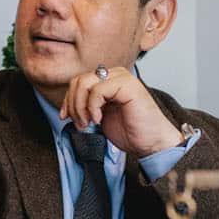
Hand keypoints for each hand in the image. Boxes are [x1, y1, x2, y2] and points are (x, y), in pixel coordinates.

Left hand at [59, 65, 182, 157]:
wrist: (152, 143)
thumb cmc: (131, 132)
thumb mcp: (100, 117)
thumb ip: (87, 106)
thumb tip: (67, 107)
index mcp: (109, 81)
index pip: (78, 82)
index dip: (68, 100)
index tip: (66, 117)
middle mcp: (115, 75)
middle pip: (79, 80)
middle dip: (73, 104)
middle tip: (80, 124)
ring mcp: (122, 78)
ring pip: (84, 83)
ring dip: (80, 107)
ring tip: (88, 123)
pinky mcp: (127, 85)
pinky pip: (97, 90)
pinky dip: (92, 107)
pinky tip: (99, 119)